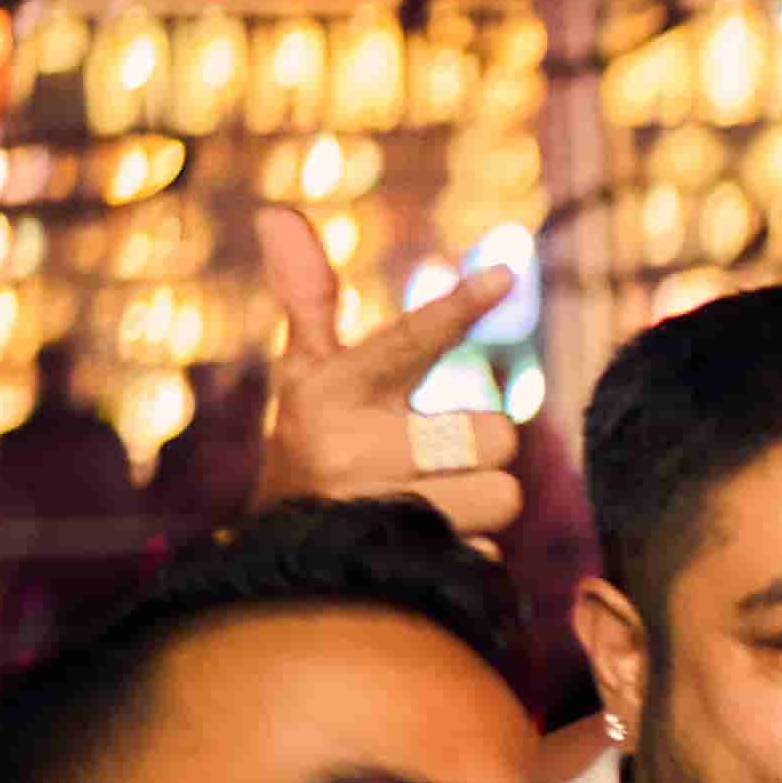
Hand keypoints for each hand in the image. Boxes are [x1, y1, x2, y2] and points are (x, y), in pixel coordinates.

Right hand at [256, 205, 522, 538]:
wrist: (285, 558)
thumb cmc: (315, 443)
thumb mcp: (311, 374)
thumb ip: (310, 299)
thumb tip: (276, 212)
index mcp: (333, 391)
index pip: (409, 341)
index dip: (456, 308)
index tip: (505, 275)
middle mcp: (348, 451)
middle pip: (495, 434)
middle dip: (481, 448)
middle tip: (432, 456)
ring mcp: (375, 514)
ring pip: (506, 496)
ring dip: (482, 501)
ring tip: (424, 503)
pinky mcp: (405, 570)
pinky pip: (490, 552)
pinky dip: (471, 551)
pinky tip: (422, 550)